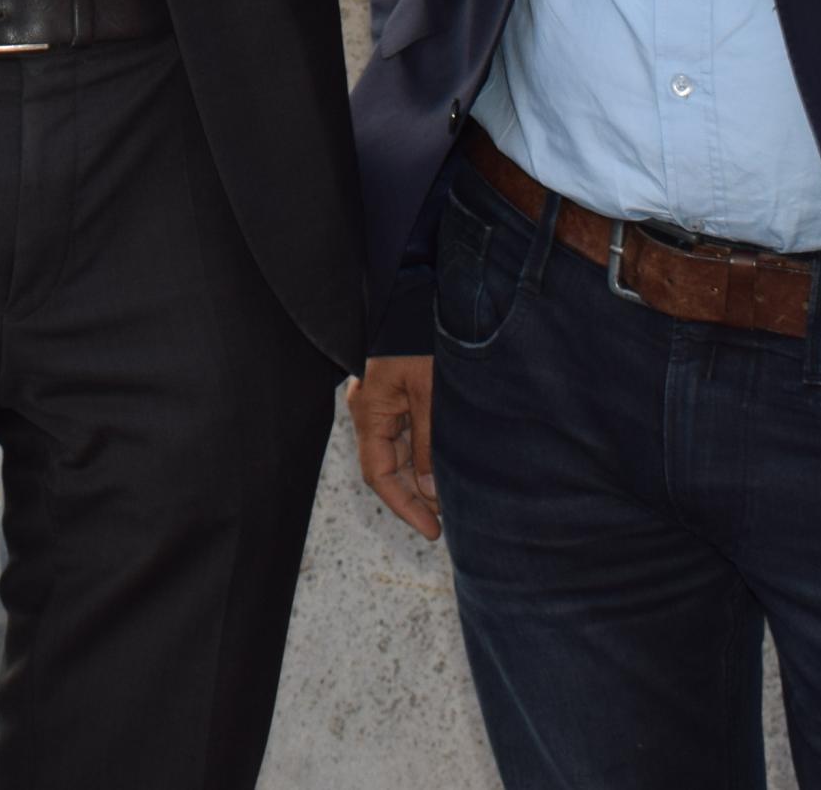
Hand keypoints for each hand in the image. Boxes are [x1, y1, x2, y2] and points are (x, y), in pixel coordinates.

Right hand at [351, 354, 438, 538]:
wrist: (416, 291)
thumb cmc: (421, 338)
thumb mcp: (431, 393)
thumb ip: (429, 442)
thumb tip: (431, 490)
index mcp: (369, 411)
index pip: (379, 475)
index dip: (405, 507)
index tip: (433, 530)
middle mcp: (368, 409)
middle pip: (387, 467)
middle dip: (416, 495)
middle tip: (448, 519)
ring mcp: (381, 401)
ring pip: (398, 452)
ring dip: (421, 475)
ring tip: (452, 498)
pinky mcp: (396, 393)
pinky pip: (405, 433)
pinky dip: (423, 453)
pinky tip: (444, 466)